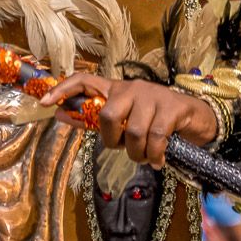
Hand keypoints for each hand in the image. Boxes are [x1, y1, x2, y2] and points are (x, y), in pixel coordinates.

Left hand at [41, 73, 219, 168]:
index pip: (84, 81)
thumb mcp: (126, 119)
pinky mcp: (171, 107)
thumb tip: (59, 116)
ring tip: (145, 158)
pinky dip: (154, 155)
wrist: (197, 117)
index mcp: (116, 89)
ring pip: (133, 130)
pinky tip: (158, 160)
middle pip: (107, 114)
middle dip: (111, 141)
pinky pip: (155, 137)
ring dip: (137, 153)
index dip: (63, 90)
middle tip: (122, 149)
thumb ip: (96, 120)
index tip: (44, 103)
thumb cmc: (156, 120)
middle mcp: (132, 88)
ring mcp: (152, 95)